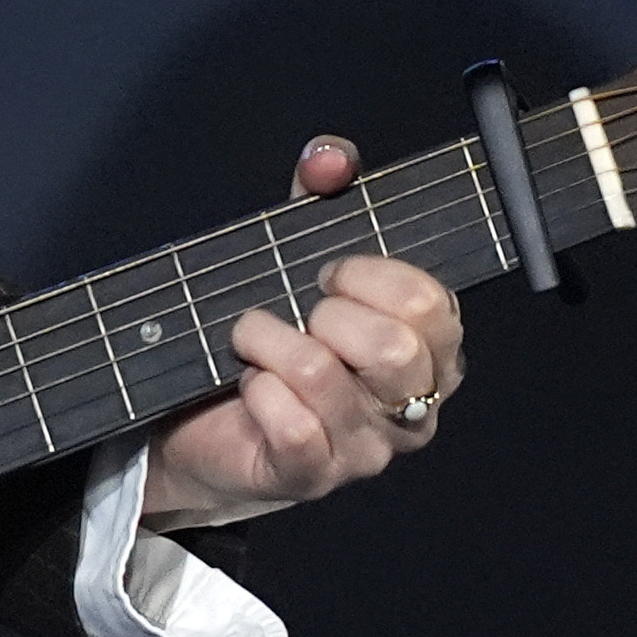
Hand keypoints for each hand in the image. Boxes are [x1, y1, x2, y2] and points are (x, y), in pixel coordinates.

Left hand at [138, 136, 463, 529]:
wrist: (205, 421)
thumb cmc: (271, 338)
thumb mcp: (297, 254)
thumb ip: (321, 198)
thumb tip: (330, 158)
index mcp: (427, 350)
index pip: (431, 304)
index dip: (368, 274)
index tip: (328, 272)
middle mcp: (412, 406)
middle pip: (395, 348)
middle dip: (327, 312)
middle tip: (297, 311)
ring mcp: (366, 450)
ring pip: (326, 376)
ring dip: (268, 341)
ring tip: (251, 340)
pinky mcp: (313, 477)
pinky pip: (293, 426)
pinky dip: (256, 391)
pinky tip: (247, 383)